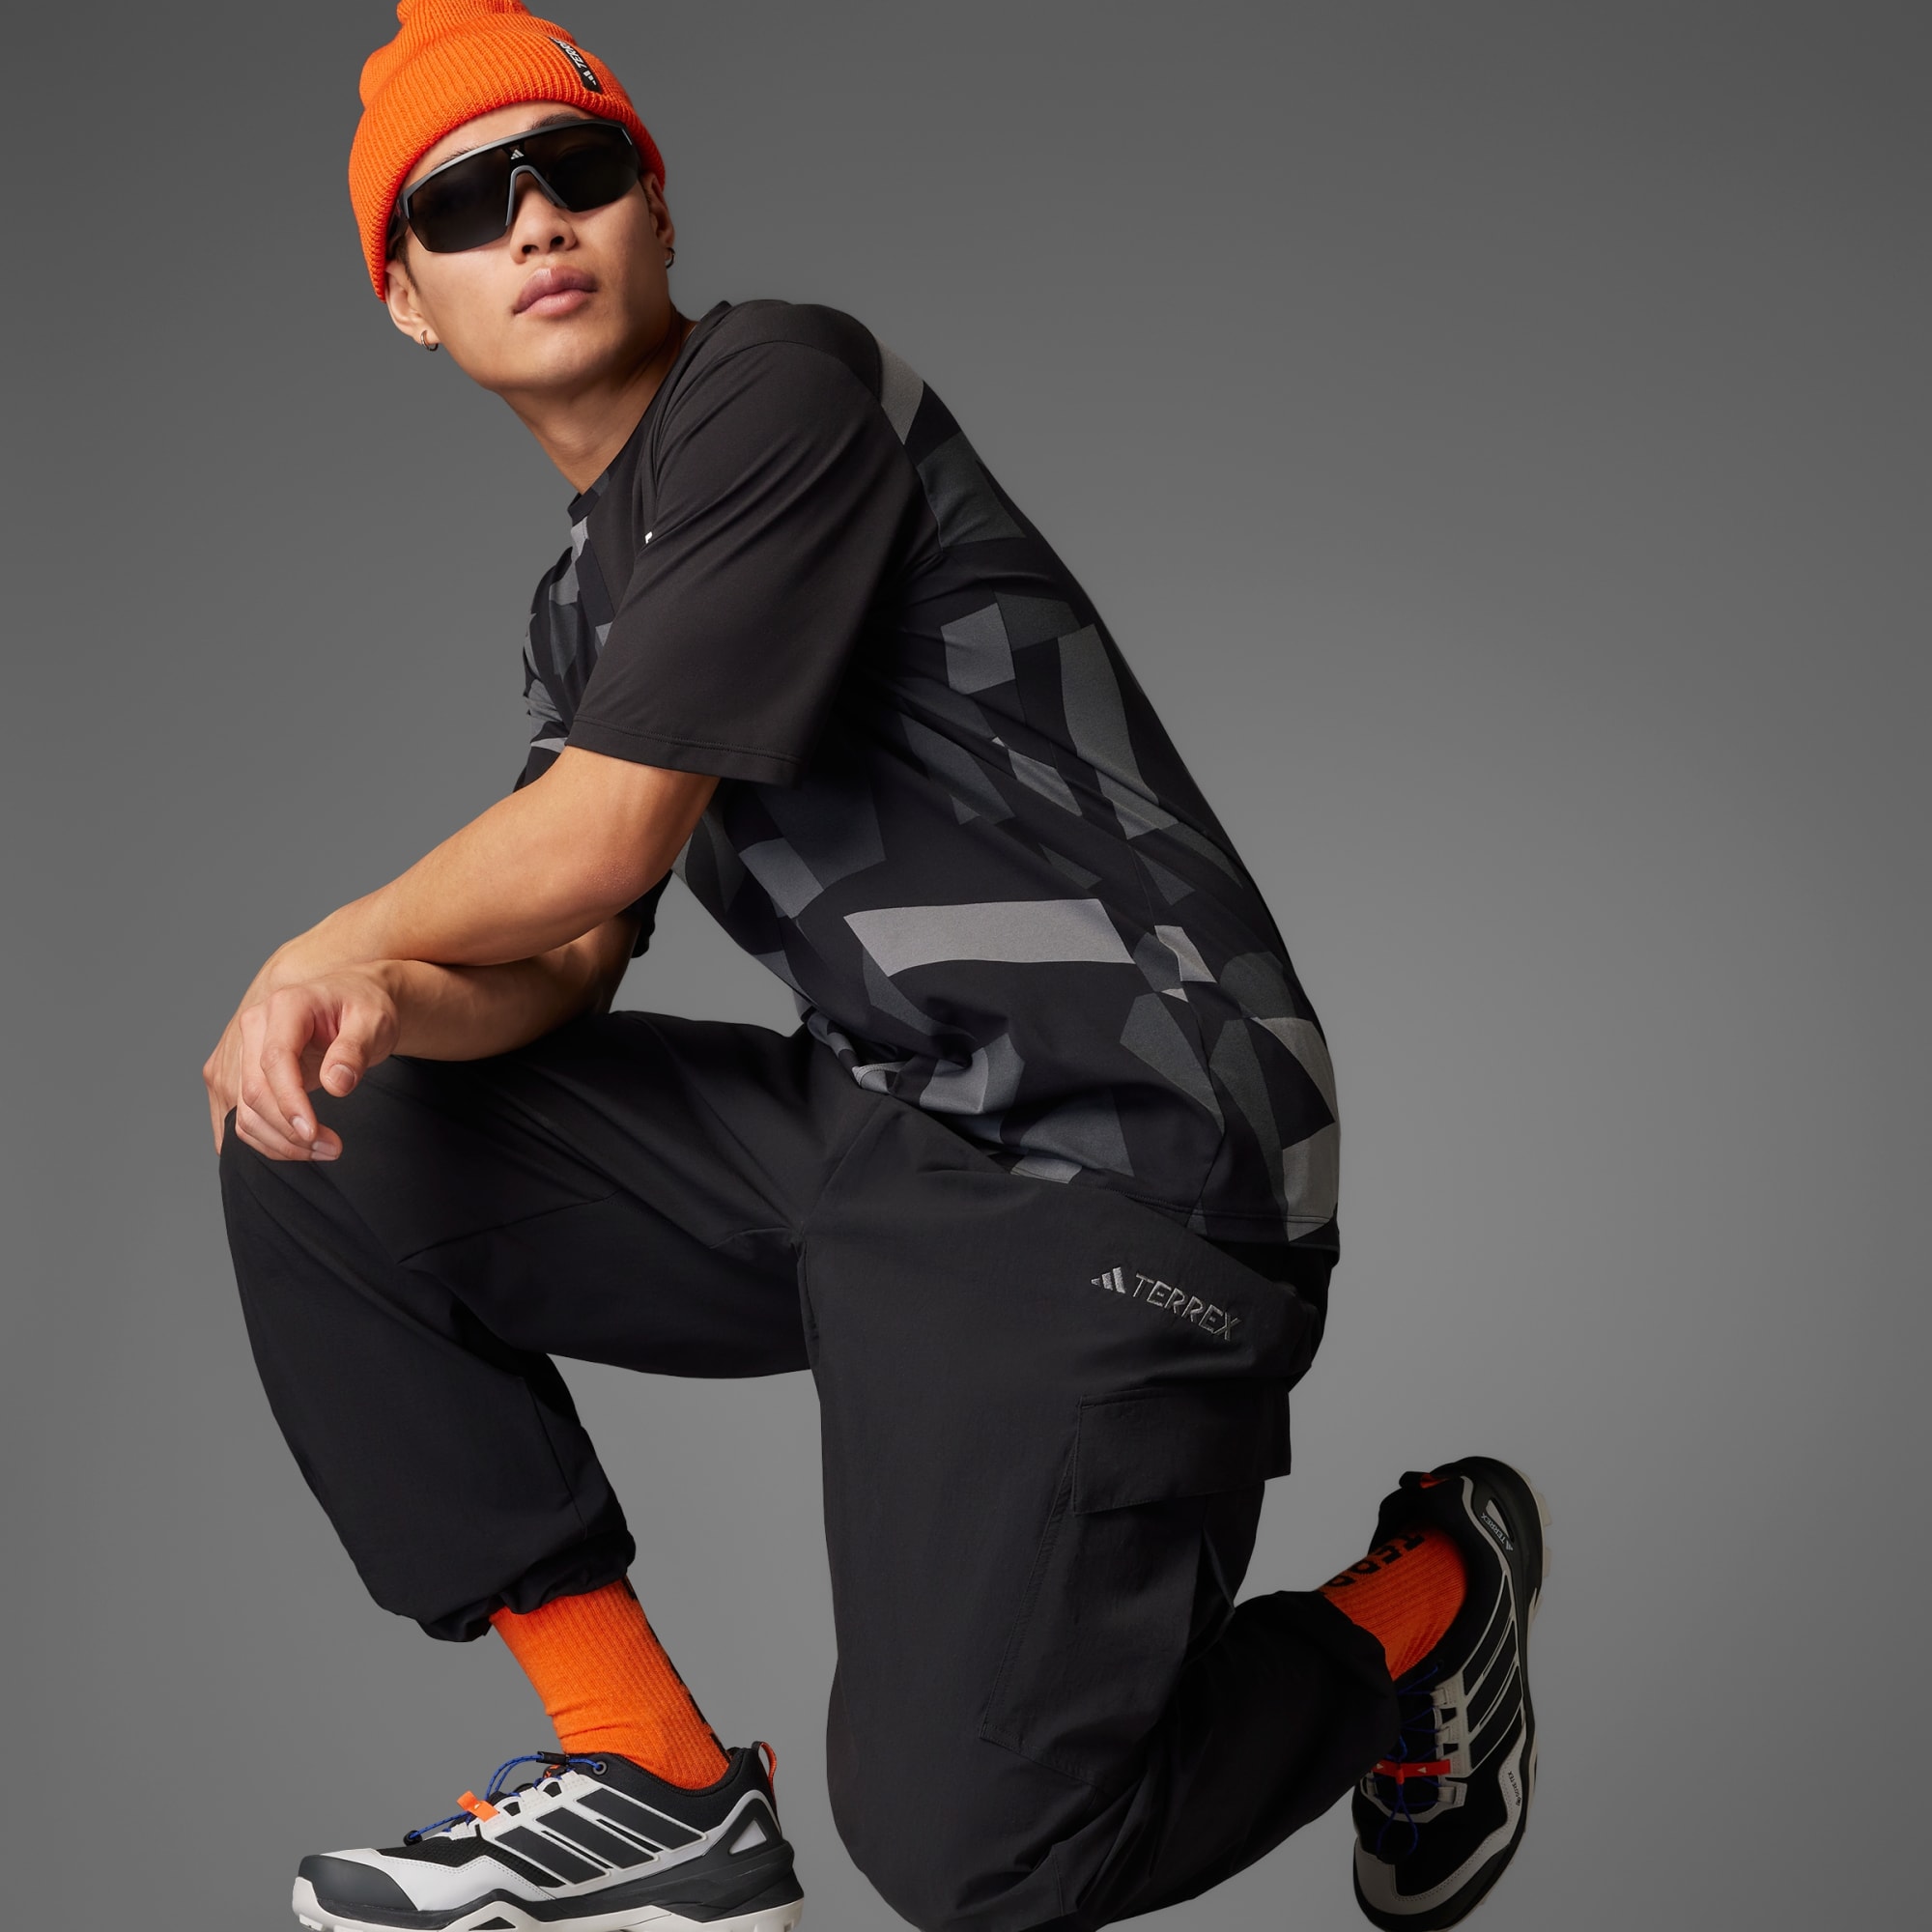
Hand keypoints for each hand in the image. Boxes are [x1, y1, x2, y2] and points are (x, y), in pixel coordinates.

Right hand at [203, 966, 400, 1160]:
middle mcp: (254, 1026)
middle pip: (254, 1091)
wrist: (350, 999)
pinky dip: (265, 1139)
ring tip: (324, 1149)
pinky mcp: (237, 1074)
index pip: (275, 1060)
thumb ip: (355, 1049)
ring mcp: (240, 1050)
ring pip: (242, 1111)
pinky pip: (239, 1115)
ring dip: (278, 1142)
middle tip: (332, 1148)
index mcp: (285, 1006)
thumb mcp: (374, 1021)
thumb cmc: (363, 1006)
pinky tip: (296, 1149)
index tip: (313, 1132)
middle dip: (289, 1130)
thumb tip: (336, 1084)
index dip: (289, 1102)